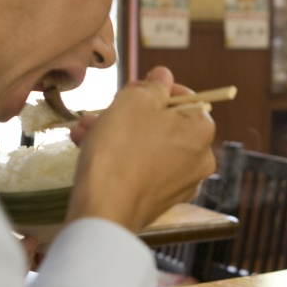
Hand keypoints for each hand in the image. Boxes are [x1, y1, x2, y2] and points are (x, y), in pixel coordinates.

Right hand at [65, 67, 215, 230]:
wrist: (104, 210)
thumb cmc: (122, 148)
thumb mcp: (134, 102)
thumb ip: (153, 86)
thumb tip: (163, 76)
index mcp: (202, 132)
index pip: (186, 98)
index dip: (156, 89)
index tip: (131, 89)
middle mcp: (200, 160)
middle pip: (164, 124)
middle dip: (128, 113)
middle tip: (102, 108)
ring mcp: (180, 184)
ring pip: (147, 146)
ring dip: (116, 133)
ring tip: (84, 128)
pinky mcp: (158, 202)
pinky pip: (141, 169)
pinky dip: (119, 156)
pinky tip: (87, 148)